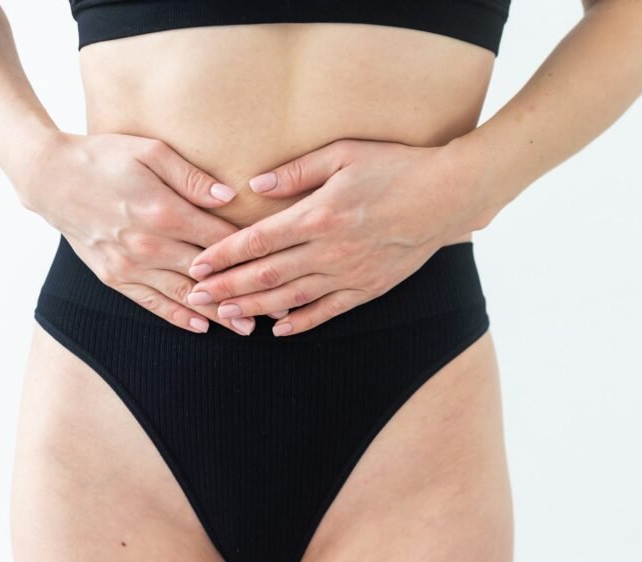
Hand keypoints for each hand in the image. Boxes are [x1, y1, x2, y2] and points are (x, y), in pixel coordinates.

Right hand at [20, 131, 257, 333]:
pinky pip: (151, 303)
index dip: (253, 258)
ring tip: (248, 329)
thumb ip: (193, 178)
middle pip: (208, 276)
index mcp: (164, 212)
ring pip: (184, 296)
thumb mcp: (150, 152)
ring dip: (217, 315)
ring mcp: (130, 265)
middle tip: (276, 311)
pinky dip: (177, 316)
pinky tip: (202, 327)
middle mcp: (149, 245)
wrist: (50, 178)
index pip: (220, 241)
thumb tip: (231, 197)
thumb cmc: (105, 157)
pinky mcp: (114, 276)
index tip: (281, 270)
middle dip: (243, 293)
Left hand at [186, 138, 489, 335]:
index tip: (198, 265)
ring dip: (255, 308)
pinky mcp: (369, 287)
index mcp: (320, 214)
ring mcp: (351, 273)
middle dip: (227, 288)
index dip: (224, 255)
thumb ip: (297, 171)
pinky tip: (278, 329)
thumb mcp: (344, 154)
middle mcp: (331, 250)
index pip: (259, 240)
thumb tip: (254, 186)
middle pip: (267, 274)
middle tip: (194, 297)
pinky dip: (301, 321)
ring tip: (224, 315)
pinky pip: (329, 310)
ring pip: (292, 297)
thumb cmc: (395, 166)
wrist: (446, 196)